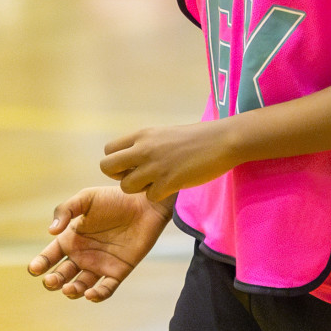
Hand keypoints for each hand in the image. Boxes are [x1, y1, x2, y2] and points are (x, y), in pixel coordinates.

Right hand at [27, 186, 172, 301]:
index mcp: (71, 239)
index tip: (35, 269)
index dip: (40, 265)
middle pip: (61, 275)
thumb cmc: (115, 198)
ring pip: (80, 286)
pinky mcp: (118, 271)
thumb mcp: (86, 198)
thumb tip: (51, 231)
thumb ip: (66, 210)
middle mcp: (82, 255)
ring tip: (69, 288)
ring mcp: (100, 264)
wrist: (145, 203)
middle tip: (52, 280)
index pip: (49, 257)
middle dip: (53, 281)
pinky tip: (90, 294)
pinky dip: (97, 296)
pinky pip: (105, 289)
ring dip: (72, 291)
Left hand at [100, 121, 233, 202]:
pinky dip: (159, 195)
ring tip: (158, 183)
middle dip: (119, 177)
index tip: (132, 166)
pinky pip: (150, 196)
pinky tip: (173, 186)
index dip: (117, 162)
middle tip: (138, 178)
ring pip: (126, 187)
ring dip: (140, 189)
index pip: (109, 150)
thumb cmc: (199, 136)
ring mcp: (155, 166)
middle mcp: (143, 149)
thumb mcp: (165, 134)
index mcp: (142, 135)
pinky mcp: (168, 182)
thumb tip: (135, 159)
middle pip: (107, 167)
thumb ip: (147, 145)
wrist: (224, 140)